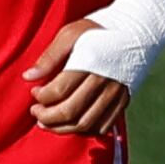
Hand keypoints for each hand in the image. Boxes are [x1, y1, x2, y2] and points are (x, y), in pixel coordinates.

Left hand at [24, 21, 129, 141]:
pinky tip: (71, 124)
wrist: (136, 32)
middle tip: (36, 112)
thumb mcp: (70, 34)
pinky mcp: (123, 102)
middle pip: (70, 111)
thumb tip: (28, 77)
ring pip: (85, 124)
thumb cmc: (97, 32)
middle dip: (47, 117)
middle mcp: (104, 81)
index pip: (59, 91)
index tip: (34, 92)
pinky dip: (83, 131)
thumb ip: (49, 57)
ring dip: (61, 128)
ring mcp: (116, 94)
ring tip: (47, 123)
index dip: (41, 96)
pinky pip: (102, 127)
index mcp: (89, 62)